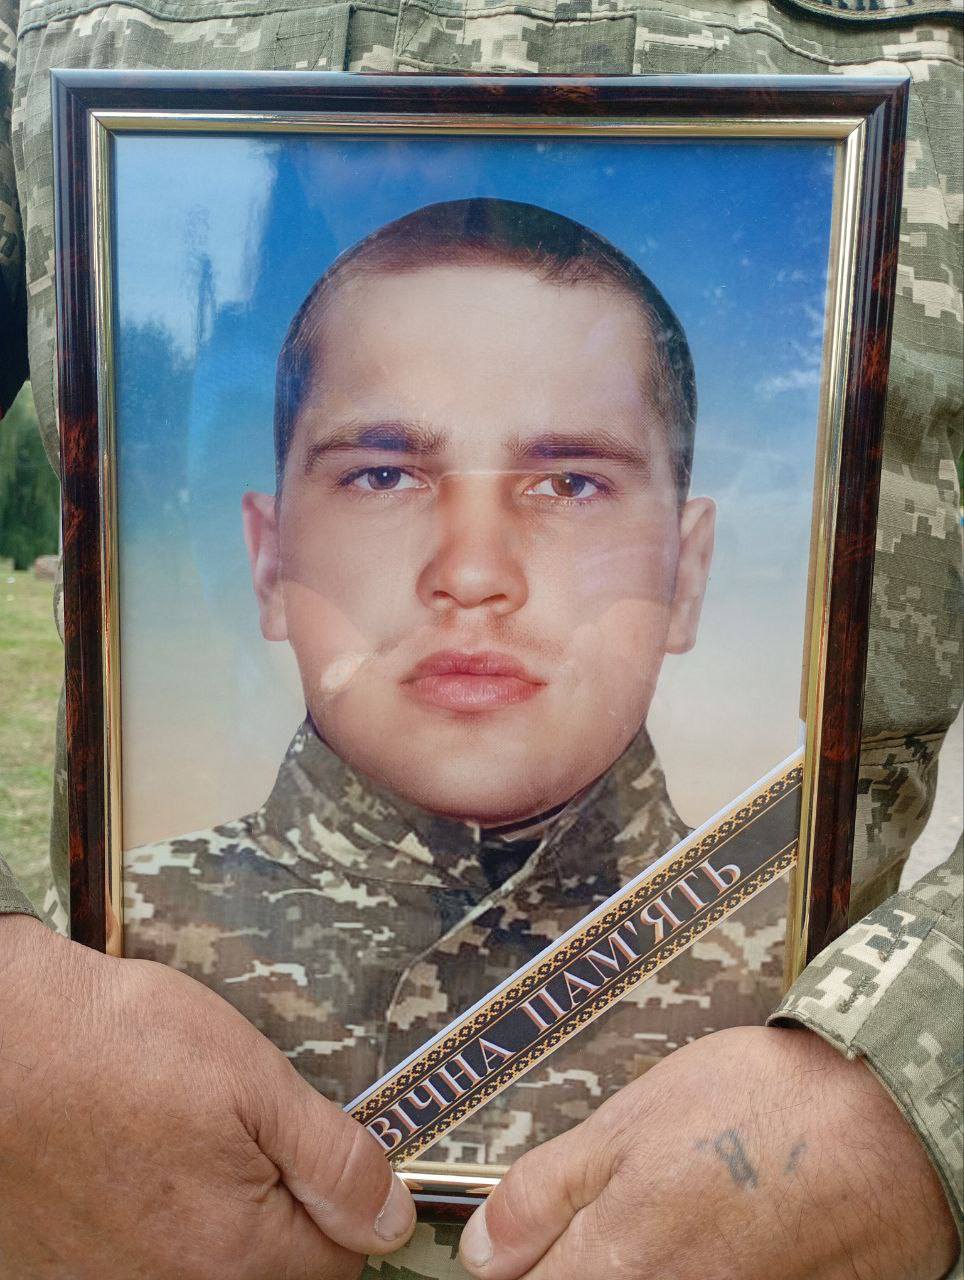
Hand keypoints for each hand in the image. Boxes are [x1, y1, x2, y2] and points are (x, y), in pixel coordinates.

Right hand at [0, 914, 414, 1278]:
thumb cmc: (121, 1046)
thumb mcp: (254, 1080)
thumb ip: (334, 1162)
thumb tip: (392, 1218)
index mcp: (234, 1257)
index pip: (340, 1263)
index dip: (348, 1200)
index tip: (326, 1151)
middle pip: (274, 1270)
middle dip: (283, 1204)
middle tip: (248, 1127)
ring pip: (209, 1263)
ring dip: (219, 1207)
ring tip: (186, 1133)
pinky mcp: (66, 1267)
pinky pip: (145, 1255)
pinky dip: (159, 1211)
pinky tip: (141, 1153)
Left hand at [459, 1025, 957, 1279]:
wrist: (882, 1127)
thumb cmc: (761, 1106)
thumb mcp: (629, 1119)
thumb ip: (543, 1191)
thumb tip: (480, 1250)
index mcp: (615, 1265)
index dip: (515, 1267)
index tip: (525, 1247)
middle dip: (572, 1267)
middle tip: (599, 1226)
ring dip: (628, 1269)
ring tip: (658, 1225)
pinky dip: (680, 1273)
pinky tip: (699, 1242)